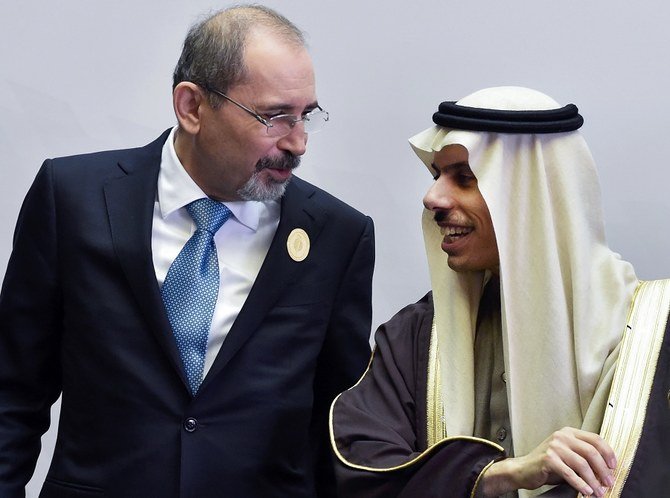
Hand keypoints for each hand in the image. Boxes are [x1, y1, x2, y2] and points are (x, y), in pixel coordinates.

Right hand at [480, 427, 615, 496]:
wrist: (523, 469)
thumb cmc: (547, 465)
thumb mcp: (567, 455)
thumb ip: (583, 457)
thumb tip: (606, 470)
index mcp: (568, 432)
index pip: (595, 439)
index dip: (608, 453)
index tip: (613, 467)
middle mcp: (561, 436)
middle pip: (591, 452)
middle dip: (603, 470)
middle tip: (608, 483)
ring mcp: (554, 447)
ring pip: (582, 464)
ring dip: (593, 481)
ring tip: (599, 492)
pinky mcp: (548, 459)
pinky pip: (570, 473)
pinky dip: (581, 484)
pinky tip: (586, 491)